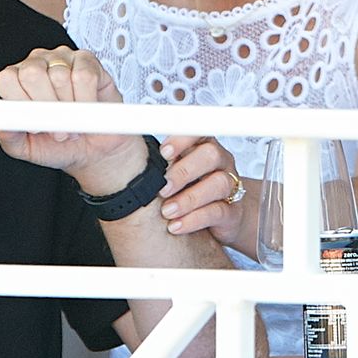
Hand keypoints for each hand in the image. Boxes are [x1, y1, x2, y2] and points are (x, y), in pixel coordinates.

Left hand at [0, 47, 144, 191]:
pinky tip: (87, 109)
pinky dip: (87, 100)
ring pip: (60, 76)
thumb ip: (10, 137)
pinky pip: (84, 76)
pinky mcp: (86, 60)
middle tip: (58, 129)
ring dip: (70, 109)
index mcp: (15, 81)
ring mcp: (61, 58)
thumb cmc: (57, 145)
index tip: (34, 125)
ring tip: (73, 122)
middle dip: (47, 108)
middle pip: (31, 74)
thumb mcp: (27, 148)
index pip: (5, 80)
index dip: (20, 104)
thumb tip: (2, 124)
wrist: (92, 149)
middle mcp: (35, 64)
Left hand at [156, 136, 253, 250]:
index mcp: (203, 146)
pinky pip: (217, 211)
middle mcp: (220, 162)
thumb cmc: (190, 188)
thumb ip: (159, 163)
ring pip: (218, 183)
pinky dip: (194, 219)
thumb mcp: (174, 171)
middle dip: (183, 171)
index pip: (198, 132)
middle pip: (211, 155)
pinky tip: (176, 225)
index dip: (182, 140)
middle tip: (162, 188)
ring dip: (188, 199)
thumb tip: (126, 154)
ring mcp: (229, 186)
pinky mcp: (231, 212)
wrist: (222, 217)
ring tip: (167, 211)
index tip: (164, 153)